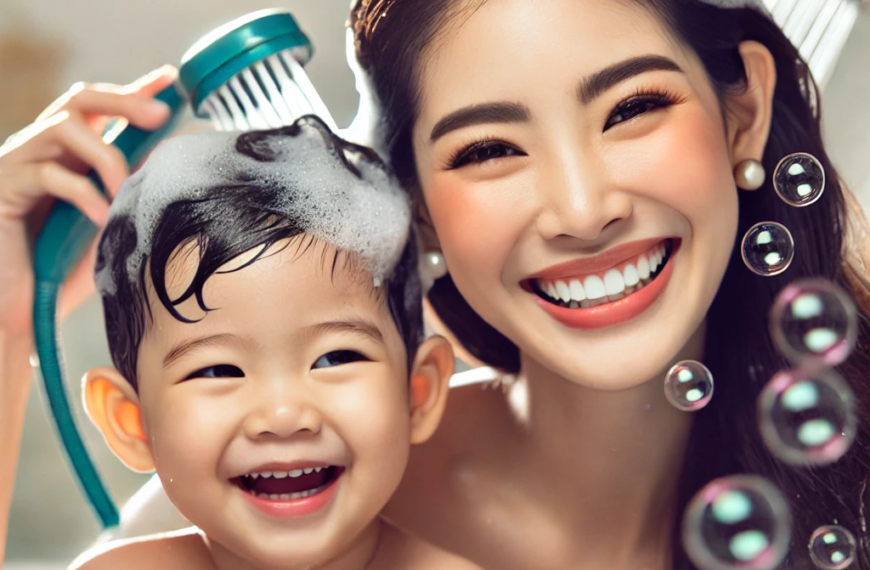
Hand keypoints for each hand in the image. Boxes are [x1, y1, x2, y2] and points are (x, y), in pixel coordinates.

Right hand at [0, 65, 177, 338]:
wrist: (19, 312)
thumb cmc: (64, 272)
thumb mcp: (110, 225)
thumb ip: (134, 192)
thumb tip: (170, 158)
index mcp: (67, 156)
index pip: (102, 110)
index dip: (134, 90)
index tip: (170, 80)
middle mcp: (40, 151)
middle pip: (79, 99)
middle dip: (123, 99)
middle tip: (160, 115)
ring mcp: (16, 164)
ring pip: (63, 125)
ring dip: (105, 153)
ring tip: (124, 188)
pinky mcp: (1, 187)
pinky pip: (48, 173)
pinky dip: (83, 193)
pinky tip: (101, 218)